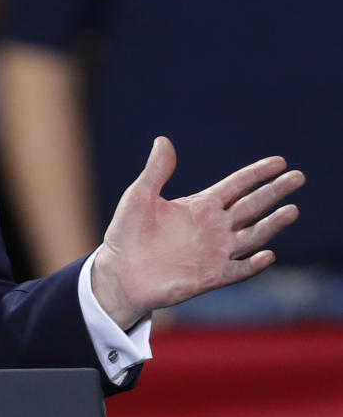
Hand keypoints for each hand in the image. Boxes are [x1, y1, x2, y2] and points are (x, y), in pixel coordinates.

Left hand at [91, 136, 303, 328]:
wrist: (119, 271)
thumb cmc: (127, 232)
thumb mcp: (139, 196)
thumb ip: (156, 171)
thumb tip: (163, 140)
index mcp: (201, 206)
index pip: (237, 186)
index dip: (257, 174)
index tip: (280, 162)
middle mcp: (215, 227)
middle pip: (252, 206)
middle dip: (274, 192)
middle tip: (298, 177)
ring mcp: (216, 252)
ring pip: (253, 236)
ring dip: (272, 225)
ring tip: (291, 210)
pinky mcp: (211, 276)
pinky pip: (239, 270)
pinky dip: (254, 264)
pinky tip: (267, 254)